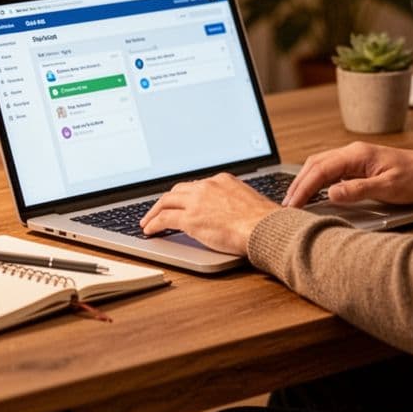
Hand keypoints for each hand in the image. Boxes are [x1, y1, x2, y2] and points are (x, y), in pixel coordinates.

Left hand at [139, 173, 280, 254]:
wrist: (264, 227)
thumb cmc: (264, 221)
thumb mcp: (250, 202)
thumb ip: (236, 203)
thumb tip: (235, 214)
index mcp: (223, 180)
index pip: (197, 185)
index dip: (185, 195)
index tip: (180, 202)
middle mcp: (208, 186)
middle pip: (178, 190)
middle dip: (166, 201)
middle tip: (158, 210)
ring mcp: (197, 201)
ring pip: (166, 201)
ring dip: (154, 211)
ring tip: (148, 221)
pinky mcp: (190, 218)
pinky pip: (164, 219)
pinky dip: (154, 224)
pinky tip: (150, 230)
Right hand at [284, 142, 412, 207]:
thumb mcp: (388, 188)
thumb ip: (358, 190)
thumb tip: (331, 193)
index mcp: (357, 154)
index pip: (321, 170)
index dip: (303, 188)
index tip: (292, 204)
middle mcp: (352, 152)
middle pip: (315, 165)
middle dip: (298, 184)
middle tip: (286, 205)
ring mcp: (355, 157)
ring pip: (320, 165)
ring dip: (305, 181)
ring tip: (295, 200)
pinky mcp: (358, 164)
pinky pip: (330, 169)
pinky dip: (317, 180)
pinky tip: (313, 191)